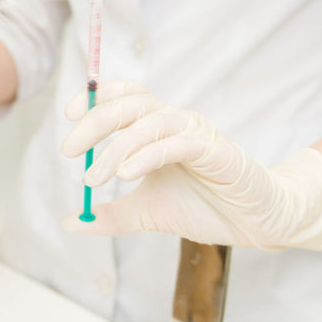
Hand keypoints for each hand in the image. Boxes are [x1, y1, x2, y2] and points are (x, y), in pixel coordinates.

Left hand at [59, 81, 321, 250]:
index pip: (125, 96)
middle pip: (130, 104)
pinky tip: (125, 175)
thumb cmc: (203, 209)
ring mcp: (197, 133)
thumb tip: (69, 221)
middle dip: (95, 122)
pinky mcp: (216, 151)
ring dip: (115, 149)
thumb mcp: (146, 214)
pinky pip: (177, 143)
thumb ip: (110, 215)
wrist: (253, 224)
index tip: (68, 115)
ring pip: (149, 123)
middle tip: (68, 150)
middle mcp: (176, 122)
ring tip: (93, 179)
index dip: (97, 98)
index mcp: (160, 127)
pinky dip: (147, 155)